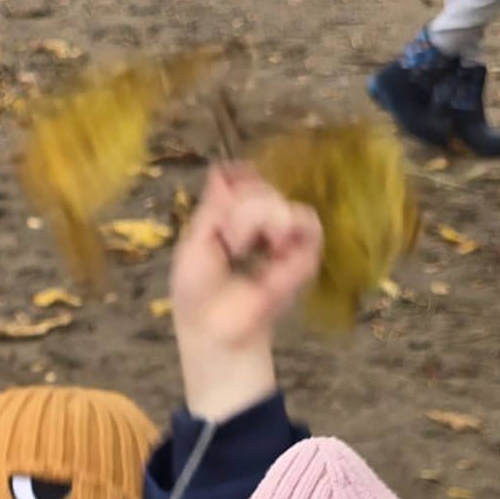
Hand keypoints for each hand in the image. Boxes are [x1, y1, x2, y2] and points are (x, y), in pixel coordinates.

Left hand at [170, 164, 323, 420]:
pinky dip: (282, 227)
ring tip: (240, 247)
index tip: (222, 199)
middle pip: (258, 186)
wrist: (215, 329)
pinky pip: (304, 219)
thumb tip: (223, 169)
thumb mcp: (194, 240)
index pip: (244, 177)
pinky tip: (268, 247)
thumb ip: (212, 205)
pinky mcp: (305, 253)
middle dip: (238, 208)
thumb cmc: (197, 293)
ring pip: (278, 199)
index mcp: (234, 218)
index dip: (237, 180)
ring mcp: (284, 236)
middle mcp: (262, 223)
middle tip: (226, 242)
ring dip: (255, 217)